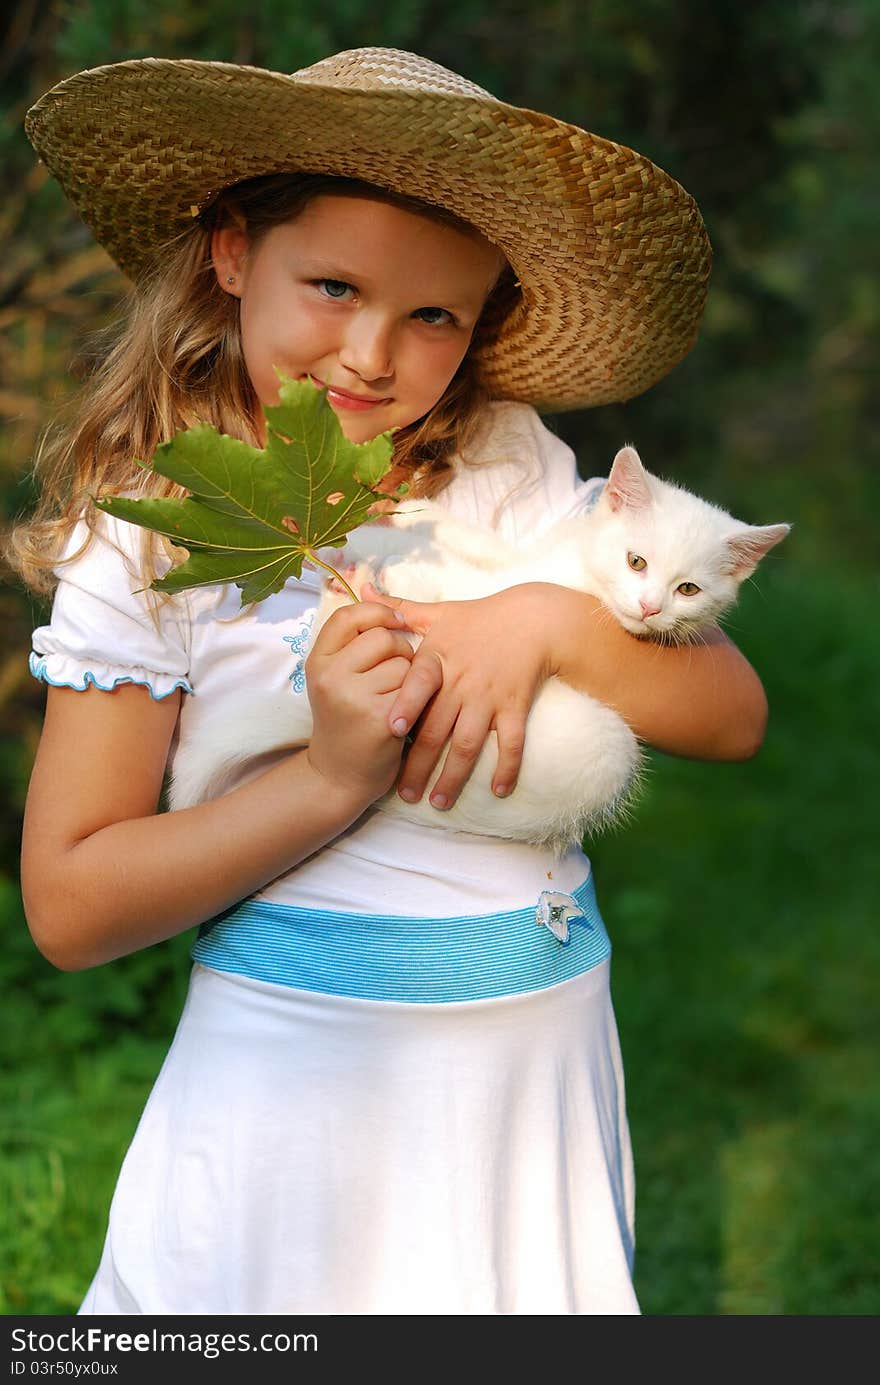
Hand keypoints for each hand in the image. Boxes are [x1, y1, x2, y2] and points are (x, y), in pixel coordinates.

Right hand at [305, 601, 414, 805]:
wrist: (338, 775)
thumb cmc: (345, 719)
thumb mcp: (336, 677)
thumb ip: (352, 639)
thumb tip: (373, 589)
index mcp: (317, 660)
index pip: (349, 617)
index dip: (378, 613)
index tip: (397, 623)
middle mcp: (330, 676)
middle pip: (383, 637)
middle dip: (400, 651)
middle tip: (394, 676)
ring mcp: (353, 697)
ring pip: (403, 663)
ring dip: (411, 678)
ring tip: (396, 699)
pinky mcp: (380, 718)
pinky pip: (415, 690)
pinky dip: (416, 701)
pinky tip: (404, 716)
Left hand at [361, 581, 556, 809]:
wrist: (533, 620)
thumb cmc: (479, 618)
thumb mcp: (438, 612)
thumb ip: (398, 609)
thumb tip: (364, 587)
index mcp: (439, 659)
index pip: (420, 683)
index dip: (406, 705)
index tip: (392, 729)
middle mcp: (462, 682)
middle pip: (437, 729)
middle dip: (419, 764)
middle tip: (403, 794)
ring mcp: (489, 697)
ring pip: (469, 744)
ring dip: (454, 776)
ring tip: (439, 801)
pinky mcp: (515, 706)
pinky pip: (512, 741)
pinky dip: (507, 767)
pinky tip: (498, 790)